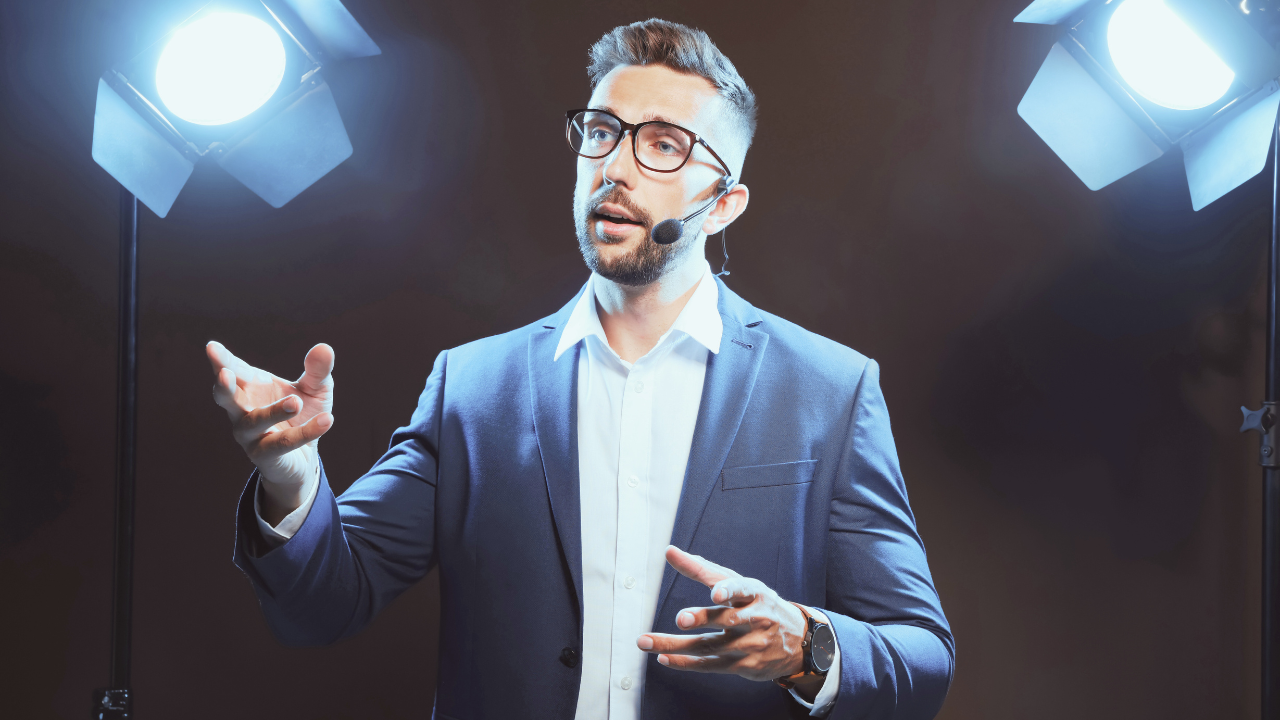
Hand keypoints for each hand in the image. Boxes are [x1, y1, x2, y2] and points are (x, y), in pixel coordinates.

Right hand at [206, 341, 334, 521]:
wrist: (305, 457)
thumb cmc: (302, 415)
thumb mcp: (315, 390)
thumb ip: (317, 371)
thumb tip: (324, 348)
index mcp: (250, 387)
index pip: (234, 371)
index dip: (222, 360)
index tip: (211, 347)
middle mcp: (243, 411)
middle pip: (227, 398)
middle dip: (224, 386)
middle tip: (225, 374)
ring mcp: (250, 435)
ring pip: (254, 422)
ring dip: (274, 411)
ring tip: (295, 402)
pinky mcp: (264, 455)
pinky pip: (283, 442)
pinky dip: (306, 431)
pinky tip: (326, 420)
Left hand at [637, 546, 811, 684]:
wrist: (798, 642)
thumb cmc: (760, 606)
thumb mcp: (742, 584)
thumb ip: (704, 569)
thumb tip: (670, 552)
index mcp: (755, 594)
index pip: (742, 588)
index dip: (729, 589)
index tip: (716, 593)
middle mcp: (754, 619)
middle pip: (725, 619)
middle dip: (702, 618)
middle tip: (681, 618)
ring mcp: (749, 645)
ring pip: (708, 645)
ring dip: (675, 645)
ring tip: (645, 640)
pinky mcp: (742, 665)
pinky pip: (709, 664)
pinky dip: (685, 662)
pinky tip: (664, 657)